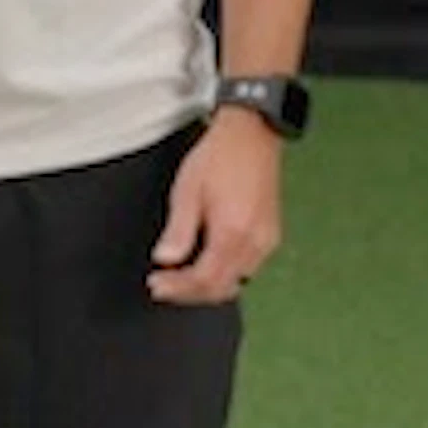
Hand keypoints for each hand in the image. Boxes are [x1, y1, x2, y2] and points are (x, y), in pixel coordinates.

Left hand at [146, 115, 283, 305]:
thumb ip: (178, 231)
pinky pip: (248, 268)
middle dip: (190, 293)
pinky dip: (225, 273)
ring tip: (181, 278)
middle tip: (164, 286)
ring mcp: (266, 241)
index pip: (204, 280)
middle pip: (222, 288)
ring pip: (237, 282)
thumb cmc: (219, 157)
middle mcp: (255, 243)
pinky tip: (207, 264)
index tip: (157, 284)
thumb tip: (165, 259)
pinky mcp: (271, 234)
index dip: (178, 288)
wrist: (251, 135)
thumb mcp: (187, 191)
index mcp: (232, 233)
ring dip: (208, 286)